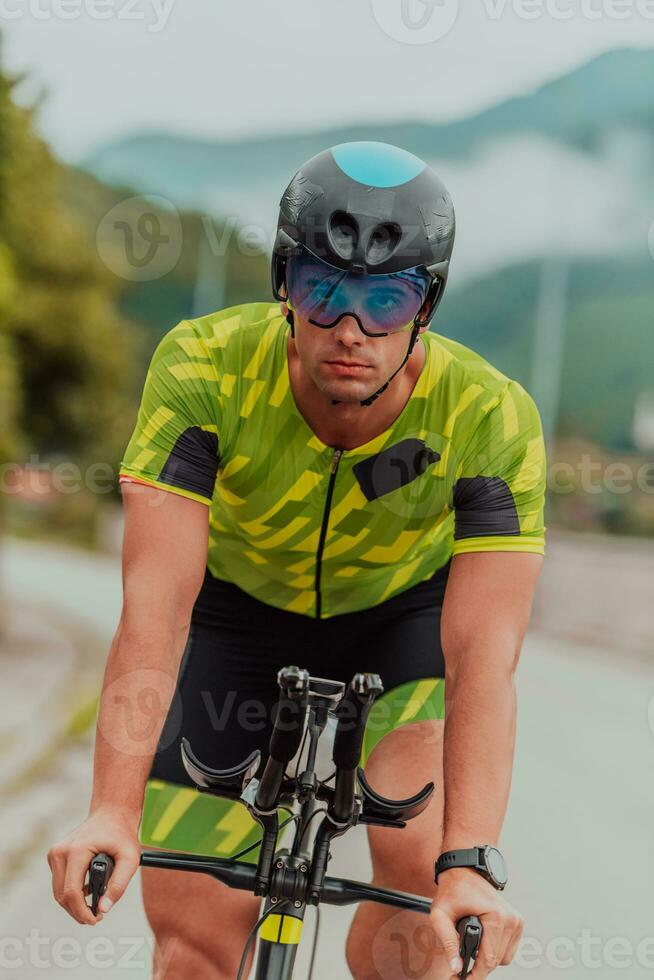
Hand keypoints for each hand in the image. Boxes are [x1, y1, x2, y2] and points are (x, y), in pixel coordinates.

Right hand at [47, 807, 140, 923]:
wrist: (112, 812)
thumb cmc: (122, 834)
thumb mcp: (130, 858)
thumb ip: (119, 885)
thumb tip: (103, 909)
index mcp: (76, 851)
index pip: (71, 892)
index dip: (82, 911)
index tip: (96, 920)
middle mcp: (60, 851)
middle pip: (62, 895)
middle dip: (77, 911)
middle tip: (96, 917)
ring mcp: (55, 853)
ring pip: (58, 891)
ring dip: (73, 903)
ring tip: (93, 908)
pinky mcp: (55, 855)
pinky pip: (59, 882)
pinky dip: (71, 891)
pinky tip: (86, 893)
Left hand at [431, 867, 523, 976]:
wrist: (464, 870)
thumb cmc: (453, 888)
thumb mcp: (441, 915)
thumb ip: (448, 943)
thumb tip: (456, 968)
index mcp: (495, 916)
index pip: (489, 959)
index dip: (475, 975)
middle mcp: (510, 918)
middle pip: (497, 961)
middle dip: (479, 967)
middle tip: (461, 969)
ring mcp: (515, 920)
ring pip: (504, 958)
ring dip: (488, 959)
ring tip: (471, 950)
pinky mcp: (516, 921)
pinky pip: (508, 949)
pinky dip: (496, 951)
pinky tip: (483, 943)